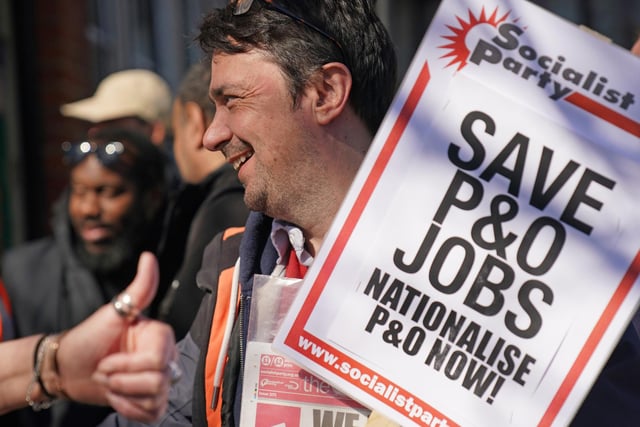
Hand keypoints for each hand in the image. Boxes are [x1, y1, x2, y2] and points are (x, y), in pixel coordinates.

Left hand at [56, 252, 176, 421]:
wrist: (68, 368)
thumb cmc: (87, 338)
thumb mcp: (112, 313)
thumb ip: (139, 288)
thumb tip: (148, 257)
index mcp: (160, 336)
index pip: (157, 361)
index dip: (128, 365)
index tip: (107, 359)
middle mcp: (164, 357)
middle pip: (159, 381)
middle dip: (123, 381)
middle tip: (106, 370)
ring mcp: (159, 380)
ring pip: (156, 398)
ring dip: (124, 395)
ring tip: (110, 382)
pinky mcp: (151, 400)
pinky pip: (153, 413)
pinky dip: (131, 409)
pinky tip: (117, 397)